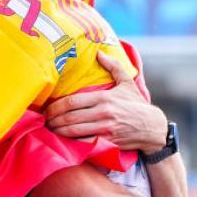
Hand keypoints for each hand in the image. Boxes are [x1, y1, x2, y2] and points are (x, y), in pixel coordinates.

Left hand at [44, 51, 166, 150]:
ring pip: (74, 132)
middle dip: (53, 120)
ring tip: (50, 130)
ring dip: (58, 132)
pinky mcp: (107, 142)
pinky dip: (71, 143)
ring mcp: (105, 129)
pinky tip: (63, 141)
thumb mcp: (126, 83)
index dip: (55, 107)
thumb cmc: (136, 104)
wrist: (152, 127)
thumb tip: (99, 52)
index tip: (47, 110)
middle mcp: (103, 113)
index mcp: (103, 98)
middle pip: (69, 117)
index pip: (72, 102)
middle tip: (44, 121)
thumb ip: (112, 66)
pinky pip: (84, 144)